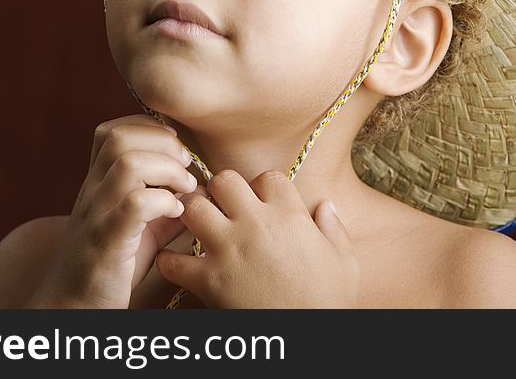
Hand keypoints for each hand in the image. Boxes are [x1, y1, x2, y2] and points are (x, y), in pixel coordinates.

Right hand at [25, 114, 203, 307]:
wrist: (71, 310)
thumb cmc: (109, 267)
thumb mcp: (140, 229)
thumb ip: (165, 204)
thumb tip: (200, 188)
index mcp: (97, 184)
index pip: (111, 131)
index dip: (148, 128)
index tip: (175, 147)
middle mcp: (92, 193)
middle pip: (118, 137)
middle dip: (162, 142)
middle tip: (186, 166)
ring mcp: (96, 215)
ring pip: (127, 164)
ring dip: (167, 169)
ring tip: (184, 189)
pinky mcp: (106, 242)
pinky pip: (134, 205)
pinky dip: (163, 202)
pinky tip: (176, 215)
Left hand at [155, 169, 359, 307]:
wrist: (311, 338)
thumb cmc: (330, 301)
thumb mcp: (344, 261)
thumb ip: (333, 227)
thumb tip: (326, 205)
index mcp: (289, 215)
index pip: (267, 177)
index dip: (262, 186)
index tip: (261, 201)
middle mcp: (255, 225)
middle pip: (224, 180)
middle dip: (221, 190)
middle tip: (223, 206)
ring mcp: (228, 250)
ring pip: (194, 208)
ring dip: (194, 215)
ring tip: (199, 226)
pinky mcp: (208, 281)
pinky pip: (174, 261)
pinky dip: (171, 262)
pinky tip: (178, 265)